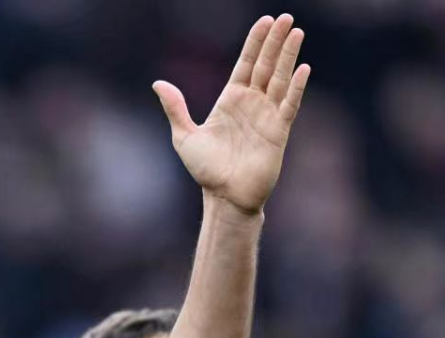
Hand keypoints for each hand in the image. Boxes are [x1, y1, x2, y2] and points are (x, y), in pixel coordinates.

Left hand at [154, 14, 309, 212]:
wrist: (224, 196)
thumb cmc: (205, 170)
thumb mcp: (184, 135)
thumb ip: (175, 108)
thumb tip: (158, 83)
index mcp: (230, 101)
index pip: (246, 64)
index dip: (255, 43)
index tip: (265, 21)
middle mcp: (251, 104)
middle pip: (265, 65)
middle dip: (275, 41)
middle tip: (287, 17)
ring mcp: (267, 115)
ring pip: (280, 79)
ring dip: (288, 56)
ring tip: (297, 32)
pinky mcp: (279, 131)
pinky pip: (289, 104)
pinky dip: (296, 86)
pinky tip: (303, 67)